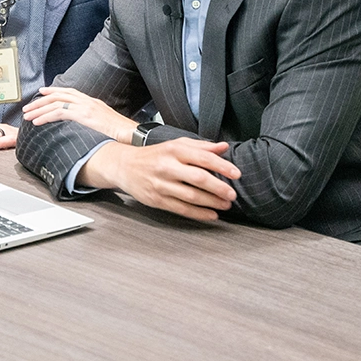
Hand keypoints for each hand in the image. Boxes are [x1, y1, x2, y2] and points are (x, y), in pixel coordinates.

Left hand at [22, 86, 137, 142]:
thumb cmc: (119, 133)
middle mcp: (87, 101)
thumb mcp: (103, 122)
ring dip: (39, 110)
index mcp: (91, 101)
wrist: (130, 134)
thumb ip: (91, 121)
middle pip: (58, 96)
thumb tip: (81, 127)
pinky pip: (59, 114)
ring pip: (55, 104)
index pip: (68, 92)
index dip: (53, 91)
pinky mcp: (83, 116)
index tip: (42, 93)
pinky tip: (37, 122)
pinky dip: (46, 117)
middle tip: (28, 107)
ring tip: (28, 116)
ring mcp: (85, 107)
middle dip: (40, 101)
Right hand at [82, 138, 239, 221]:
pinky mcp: (156, 199)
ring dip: (212, 202)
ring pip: (191, 196)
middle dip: (219, 188)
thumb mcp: (175, 145)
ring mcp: (161, 184)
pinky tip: (211, 214)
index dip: (222, 166)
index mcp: (174, 150)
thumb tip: (224, 147)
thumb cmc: (153, 155)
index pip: (203, 158)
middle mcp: (167, 166)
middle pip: (198, 178)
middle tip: (232, 194)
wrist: (124, 166)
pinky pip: (181, 209)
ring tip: (225, 204)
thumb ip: (200, 147)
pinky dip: (199, 214)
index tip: (236, 174)